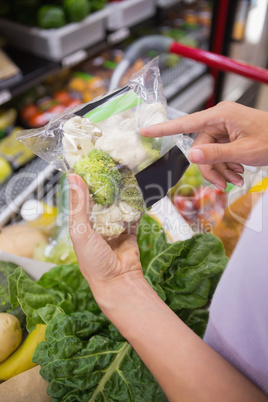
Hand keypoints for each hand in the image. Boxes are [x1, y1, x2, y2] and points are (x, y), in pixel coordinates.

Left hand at [68, 174, 142, 306]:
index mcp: (80, 224)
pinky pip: (131, 215)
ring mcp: (113, 227)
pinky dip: (134, 205)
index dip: (82, 181)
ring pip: (116, 204)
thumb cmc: (93, 260)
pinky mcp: (129, 231)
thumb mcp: (81, 230)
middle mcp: (96, 224)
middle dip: (104, 184)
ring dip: (120, 193)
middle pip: (100, 199)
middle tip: (110, 165)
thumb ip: (79, 204)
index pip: (80, 197)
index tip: (87, 162)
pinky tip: (136, 192)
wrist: (118, 280)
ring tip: (124, 174)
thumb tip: (74, 177)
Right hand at [141, 101, 267, 190]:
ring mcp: (224, 128)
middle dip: (211, 168)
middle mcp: (219, 119)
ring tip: (236, 178)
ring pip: (209, 154)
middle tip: (225, 183)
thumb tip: (191, 156)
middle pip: (200, 148)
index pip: (186, 123)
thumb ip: (215, 154)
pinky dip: (226, 167)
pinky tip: (238, 173)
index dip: (164, 129)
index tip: (146, 131)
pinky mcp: (228, 136)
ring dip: (221, 170)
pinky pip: (218, 154)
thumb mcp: (243, 151)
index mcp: (220, 115)